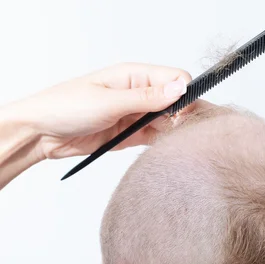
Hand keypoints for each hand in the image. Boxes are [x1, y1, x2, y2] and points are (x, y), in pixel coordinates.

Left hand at [15, 63, 190, 159]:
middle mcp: (138, 94)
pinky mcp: (130, 136)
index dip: (185, 94)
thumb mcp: (109, 101)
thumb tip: (179, 89)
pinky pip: (155, 138)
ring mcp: (135, 116)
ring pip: (168, 122)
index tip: (183, 113)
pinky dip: (162, 144)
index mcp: (134, 76)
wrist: (43, 133)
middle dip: (183, 116)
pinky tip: (165, 150)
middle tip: (180, 132)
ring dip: (174, 132)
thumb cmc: (67, 107)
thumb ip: (146, 98)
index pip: (174, 78)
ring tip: (173, 143)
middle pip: (175, 102)